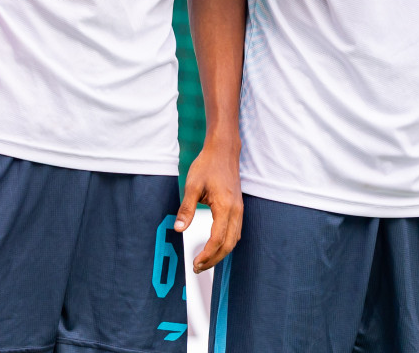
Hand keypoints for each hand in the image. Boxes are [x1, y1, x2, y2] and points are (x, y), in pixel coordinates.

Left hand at [175, 136, 243, 272]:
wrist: (223, 150)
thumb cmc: (207, 165)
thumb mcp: (192, 185)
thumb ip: (186, 209)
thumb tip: (179, 229)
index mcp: (225, 207)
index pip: (217, 239)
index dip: (207, 254)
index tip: (195, 263)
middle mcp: (236, 211)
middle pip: (228, 244)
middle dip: (214, 259)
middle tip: (198, 267)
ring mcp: (239, 209)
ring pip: (234, 240)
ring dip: (221, 253)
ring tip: (205, 261)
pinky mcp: (238, 207)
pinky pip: (235, 232)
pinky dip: (226, 243)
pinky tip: (216, 246)